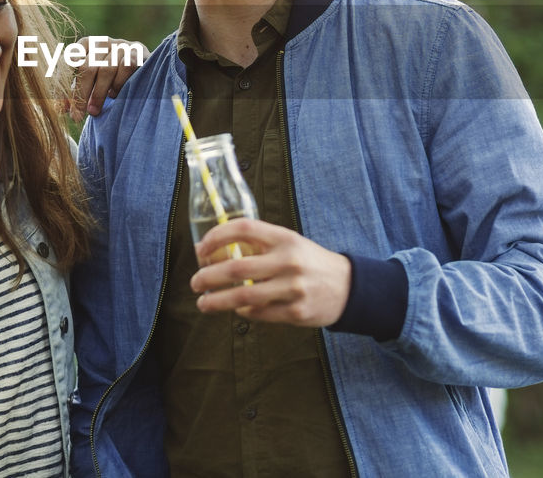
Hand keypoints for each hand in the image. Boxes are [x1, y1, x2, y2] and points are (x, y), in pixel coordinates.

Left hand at [67, 37, 148, 119]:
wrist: (140, 71)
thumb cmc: (109, 78)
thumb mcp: (90, 83)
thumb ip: (75, 92)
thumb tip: (59, 109)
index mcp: (87, 45)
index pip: (71, 57)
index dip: (63, 79)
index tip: (62, 102)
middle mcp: (103, 42)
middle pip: (88, 67)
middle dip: (81, 93)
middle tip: (77, 115)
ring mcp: (121, 45)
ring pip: (106, 69)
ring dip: (98, 94)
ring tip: (94, 111)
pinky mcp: (137, 51)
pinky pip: (125, 67)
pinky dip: (118, 84)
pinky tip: (114, 95)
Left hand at [189, 219, 351, 327]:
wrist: (348, 287)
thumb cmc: (309, 262)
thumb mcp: (289, 243)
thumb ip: (259, 245)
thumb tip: (215, 253)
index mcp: (284, 237)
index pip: (243, 228)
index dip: (217, 236)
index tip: (200, 249)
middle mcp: (288, 260)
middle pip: (236, 267)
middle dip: (208, 276)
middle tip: (194, 283)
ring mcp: (293, 287)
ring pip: (243, 296)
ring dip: (217, 301)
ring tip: (203, 303)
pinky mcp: (296, 312)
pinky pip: (259, 314)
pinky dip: (242, 312)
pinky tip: (235, 310)